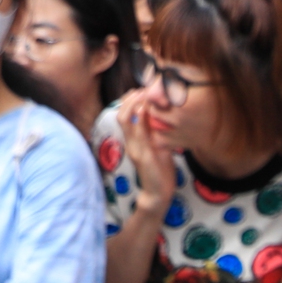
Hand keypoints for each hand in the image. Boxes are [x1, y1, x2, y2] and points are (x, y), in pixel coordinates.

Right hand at [115, 89, 174, 219]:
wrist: (158, 194)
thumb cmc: (160, 170)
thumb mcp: (157, 147)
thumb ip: (154, 133)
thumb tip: (160, 116)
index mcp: (133, 140)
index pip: (125, 115)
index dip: (130, 100)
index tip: (142, 90)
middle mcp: (130, 142)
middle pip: (122, 114)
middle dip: (131, 98)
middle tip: (144, 89)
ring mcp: (134, 148)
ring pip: (126, 119)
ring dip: (135, 103)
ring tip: (146, 94)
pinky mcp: (143, 154)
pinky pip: (139, 132)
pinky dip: (143, 117)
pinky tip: (151, 110)